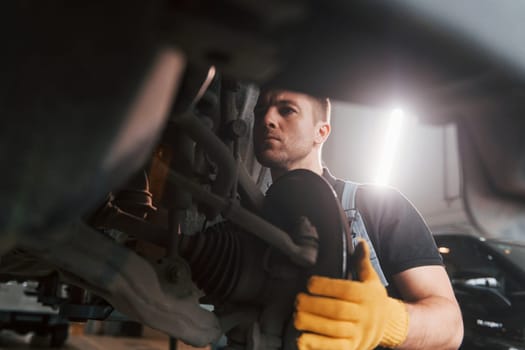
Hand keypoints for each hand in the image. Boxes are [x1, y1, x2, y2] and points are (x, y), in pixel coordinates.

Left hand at [294, 240, 408, 349]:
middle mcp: (365, 316)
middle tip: (298, 300)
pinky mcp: (352, 348)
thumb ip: (362, 262)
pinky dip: (317, 345)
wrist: (388, 327)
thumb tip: (360, 242)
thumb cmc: (372, 300)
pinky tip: (301, 339)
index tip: (309, 282)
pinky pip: (334, 348)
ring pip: (335, 330)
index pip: (347, 290)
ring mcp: (359, 334)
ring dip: (312, 324)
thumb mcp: (371, 280)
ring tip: (297, 316)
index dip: (326, 286)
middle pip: (338, 310)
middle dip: (315, 305)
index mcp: (368, 296)